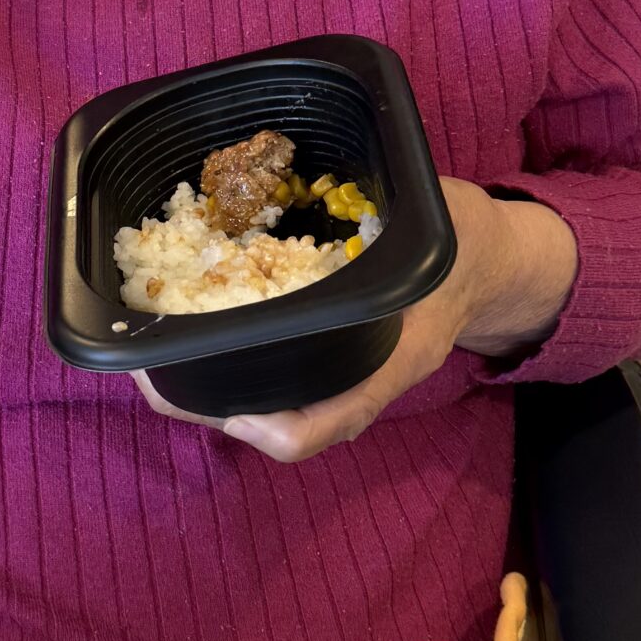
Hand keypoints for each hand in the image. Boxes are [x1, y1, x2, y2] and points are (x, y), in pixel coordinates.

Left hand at [135, 180, 577, 466]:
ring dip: (212, 392)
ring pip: (271, 410)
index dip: (265, 424)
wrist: (490, 262)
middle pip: (281, 426)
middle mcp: (364, 381)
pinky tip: (194, 331)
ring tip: (158, 357)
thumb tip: (355, 214)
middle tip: (151, 375)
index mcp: (393, 359)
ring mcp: (347, 378)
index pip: (326, 422)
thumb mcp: (435, 233)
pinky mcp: (331, 362)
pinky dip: (231, 365)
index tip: (213, 405)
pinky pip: (277, 383)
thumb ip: (396, 220)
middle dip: (209, 407)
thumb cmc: (458, 247)